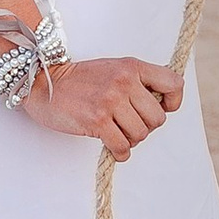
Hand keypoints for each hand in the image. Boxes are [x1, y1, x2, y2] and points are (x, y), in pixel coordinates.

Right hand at [23, 55, 184, 159]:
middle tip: (129, 124)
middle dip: (146, 126)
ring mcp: (111, 101)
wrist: (44, 82)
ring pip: (141, 134)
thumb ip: (137, 81)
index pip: (174, 84)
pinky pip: (122, 146)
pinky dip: (120, 152)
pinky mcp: (97, 120)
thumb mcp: (114, 68)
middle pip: (158, 118)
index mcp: (132, 66)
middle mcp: (124, 81)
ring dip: (131, 140)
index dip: (172, 102)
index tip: (161, 108)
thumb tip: (162, 105)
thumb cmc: (80, 80)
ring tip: (117, 132)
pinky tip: (112, 145)